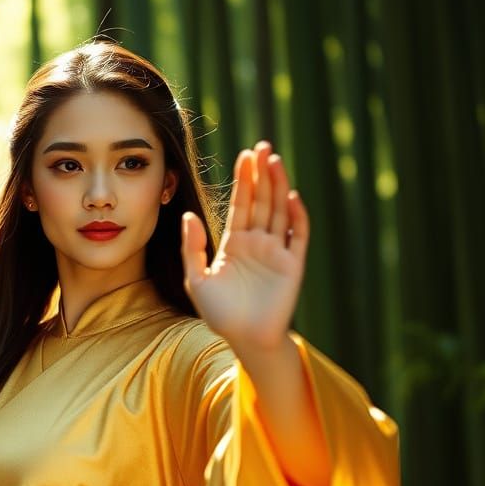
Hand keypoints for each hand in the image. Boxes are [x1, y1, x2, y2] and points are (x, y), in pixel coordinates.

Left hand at [180, 140, 308, 352]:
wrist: (245, 339)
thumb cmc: (220, 314)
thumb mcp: (196, 279)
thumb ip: (191, 248)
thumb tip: (187, 216)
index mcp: (234, 243)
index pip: (240, 205)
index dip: (243, 180)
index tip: (244, 155)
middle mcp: (257, 243)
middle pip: (261, 201)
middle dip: (261, 175)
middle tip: (261, 146)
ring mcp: (277, 251)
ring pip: (278, 211)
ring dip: (278, 186)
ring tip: (274, 161)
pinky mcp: (293, 264)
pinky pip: (297, 235)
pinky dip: (296, 217)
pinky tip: (291, 197)